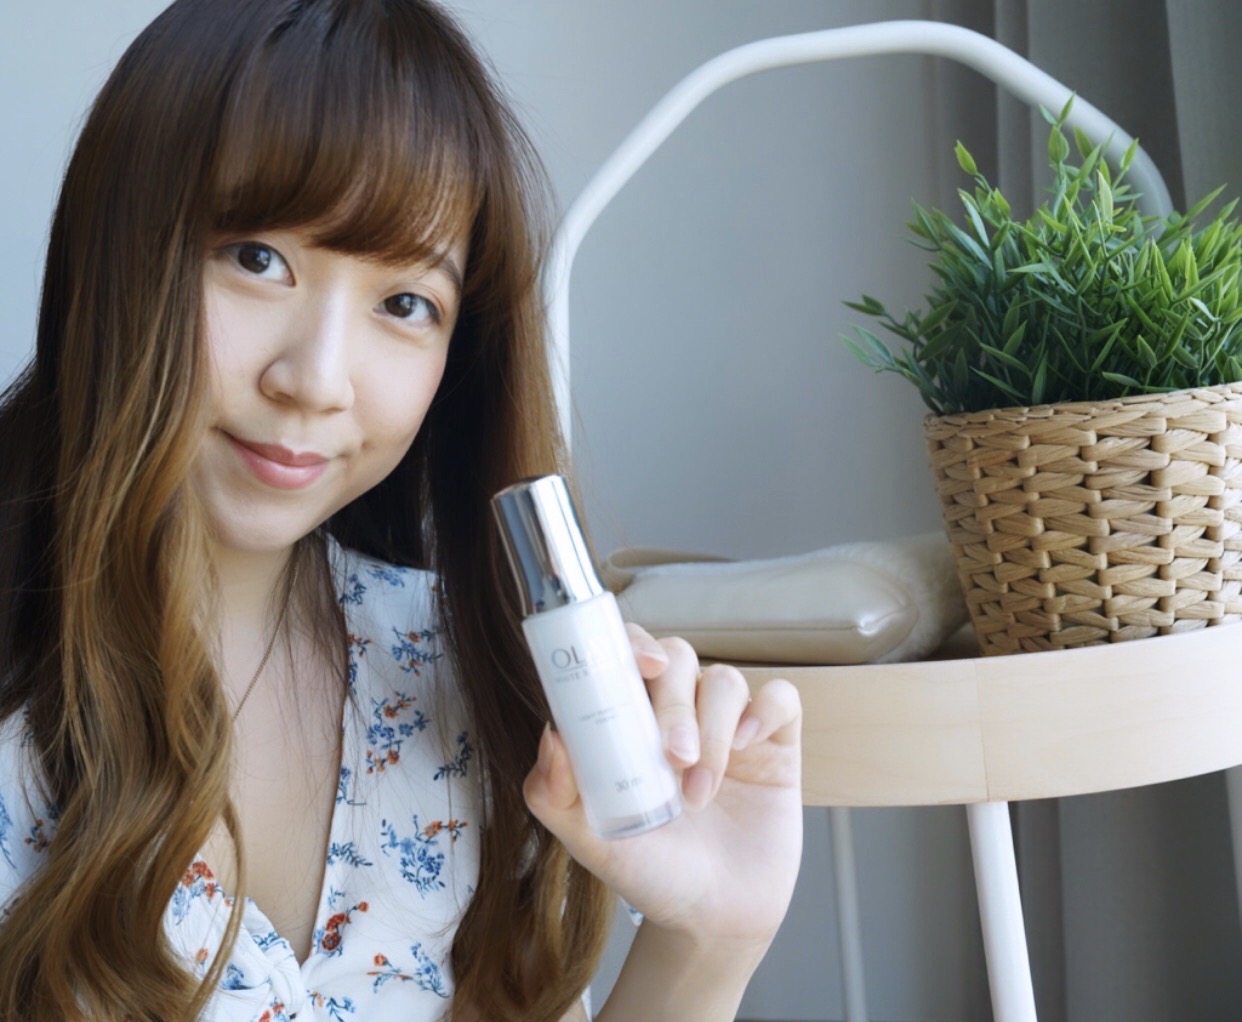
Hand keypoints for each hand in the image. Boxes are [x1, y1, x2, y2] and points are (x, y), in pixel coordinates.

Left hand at [523, 624, 802, 950]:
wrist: (712, 919)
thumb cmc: (648, 870)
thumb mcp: (589, 839)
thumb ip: (554, 792)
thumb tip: (551, 734)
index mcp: (630, 719)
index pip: (627, 653)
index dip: (632, 643)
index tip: (639, 666)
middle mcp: (679, 711)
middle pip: (678, 659)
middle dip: (674, 704)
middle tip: (673, 757)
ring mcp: (729, 725)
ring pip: (725, 681)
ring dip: (714, 732)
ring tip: (699, 794)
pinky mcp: (776, 742)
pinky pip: (780, 698)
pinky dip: (765, 712)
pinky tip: (748, 748)